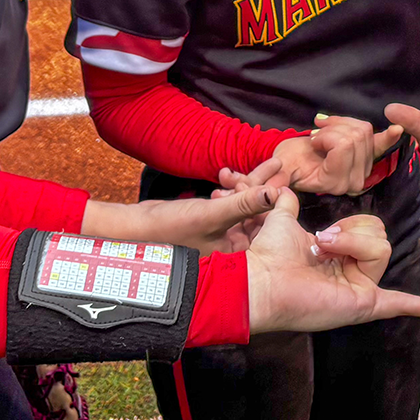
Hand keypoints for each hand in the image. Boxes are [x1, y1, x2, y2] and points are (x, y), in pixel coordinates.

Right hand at [79, 184, 276, 253]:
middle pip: (258, 214)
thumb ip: (244, 203)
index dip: (275, 202)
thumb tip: (274, 193)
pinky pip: (230, 204)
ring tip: (250, 165)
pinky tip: (224, 176)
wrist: (136, 228)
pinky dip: (230, 190)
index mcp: (238, 256)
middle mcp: (234, 249)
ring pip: (244, 206)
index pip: (268, 228)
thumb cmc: (171, 229)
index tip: (283, 178)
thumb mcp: (212, 214)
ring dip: (245, 185)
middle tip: (275, 163)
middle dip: (262, 189)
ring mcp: (222, 237)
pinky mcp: (212, 224)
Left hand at [247, 189, 419, 331]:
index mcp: (340, 258)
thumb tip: (284, 188)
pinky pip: (400, 303)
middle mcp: (354, 276)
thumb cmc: (269, 254)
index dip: (349, 225)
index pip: (369, 230)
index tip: (321, 235)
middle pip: (380, 237)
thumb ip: (287, 201)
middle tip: (322, 243)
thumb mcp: (283, 218)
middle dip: (352, 231)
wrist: (261, 279)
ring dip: (352, 242)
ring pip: (382, 248)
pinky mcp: (363, 304)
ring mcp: (362, 291)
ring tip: (327, 252)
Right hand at [270, 114, 403, 195]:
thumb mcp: (279, 169)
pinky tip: (397, 129)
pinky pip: (381, 145)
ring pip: (364, 131)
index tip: (312, 140)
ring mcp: (362, 169)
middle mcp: (352, 181)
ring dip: (343, 123)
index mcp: (334, 184)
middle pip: (355, 137)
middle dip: (334, 128)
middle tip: (317, 134)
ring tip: (326, 130)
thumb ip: (275, 181)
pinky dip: (389, 136)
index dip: (326, 137)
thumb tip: (268, 192)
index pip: (343, 147)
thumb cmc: (287, 163)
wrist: (295, 160)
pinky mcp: (368, 157)